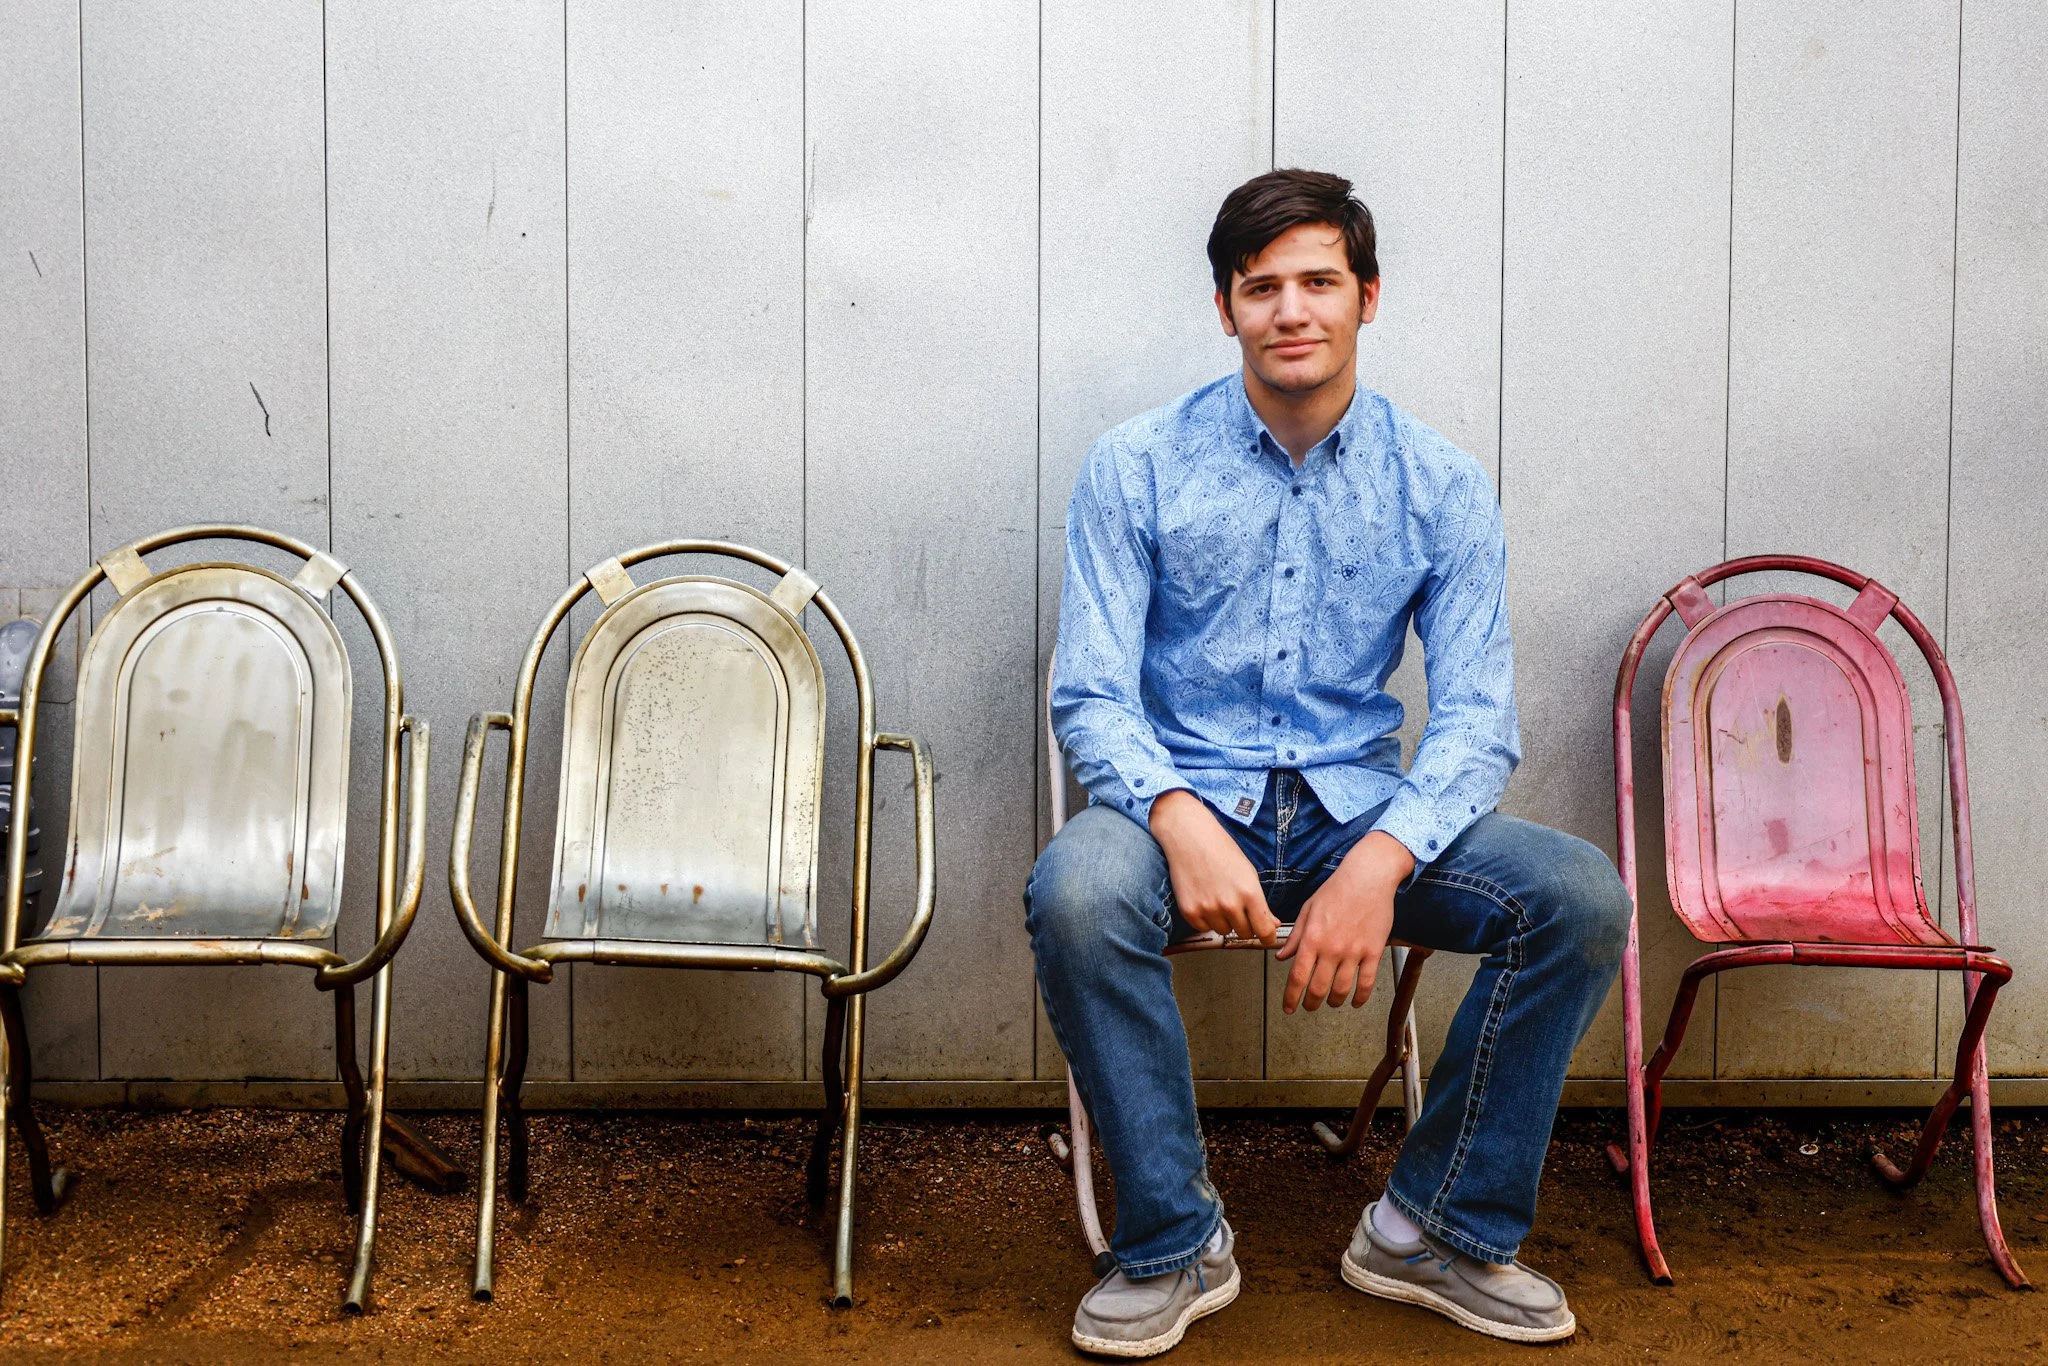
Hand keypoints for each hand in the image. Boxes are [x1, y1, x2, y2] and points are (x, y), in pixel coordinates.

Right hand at [1149, 790, 1279, 944]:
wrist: (1189, 837)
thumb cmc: (1221, 850)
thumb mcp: (1248, 874)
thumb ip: (1261, 904)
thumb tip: (1272, 925)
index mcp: (1250, 893)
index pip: (1264, 931)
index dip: (1267, 936)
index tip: (1266, 936)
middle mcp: (1230, 904)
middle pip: (1245, 933)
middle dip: (1245, 924)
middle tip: (1237, 905)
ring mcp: (1208, 909)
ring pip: (1224, 931)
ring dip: (1224, 920)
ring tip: (1218, 897)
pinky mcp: (1189, 911)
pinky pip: (1204, 928)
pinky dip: (1206, 918)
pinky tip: (1204, 898)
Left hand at [1275, 831, 1414, 1011]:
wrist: (1368, 877)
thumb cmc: (1336, 889)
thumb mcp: (1308, 910)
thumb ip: (1295, 937)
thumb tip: (1282, 957)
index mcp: (1312, 938)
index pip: (1297, 977)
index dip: (1291, 997)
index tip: (1288, 1007)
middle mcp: (1331, 949)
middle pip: (1318, 989)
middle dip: (1311, 1004)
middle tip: (1309, 1007)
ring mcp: (1354, 952)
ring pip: (1341, 990)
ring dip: (1334, 1001)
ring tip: (1330, 1002)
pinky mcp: (1373, 952)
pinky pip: (1366, 982)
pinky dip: (1360, 997)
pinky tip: (1355, 1002)